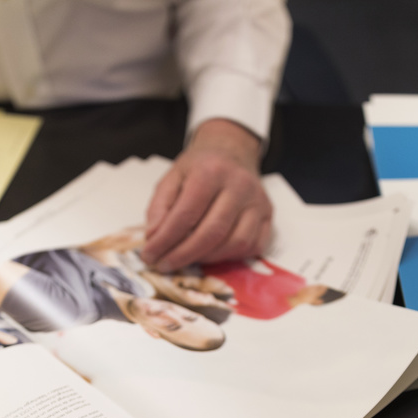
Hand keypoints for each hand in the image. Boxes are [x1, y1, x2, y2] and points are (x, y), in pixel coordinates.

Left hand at [142, 118, 271, 271]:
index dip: (165, 240)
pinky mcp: (268, 216)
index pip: (185, 215)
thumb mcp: (172, 177)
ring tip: (187, 258)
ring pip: (234, 244)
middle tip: (164, 265)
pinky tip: (211, 253)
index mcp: (211, 171)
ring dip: (207, 259)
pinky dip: (229, 256)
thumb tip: (154, 238)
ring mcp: (258, 202)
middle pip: (211, 233)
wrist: (232, 152)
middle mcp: (239, 185)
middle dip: (184, 255)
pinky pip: (252, 247)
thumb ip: (160, 207)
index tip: (149, 255)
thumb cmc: (200, 167)